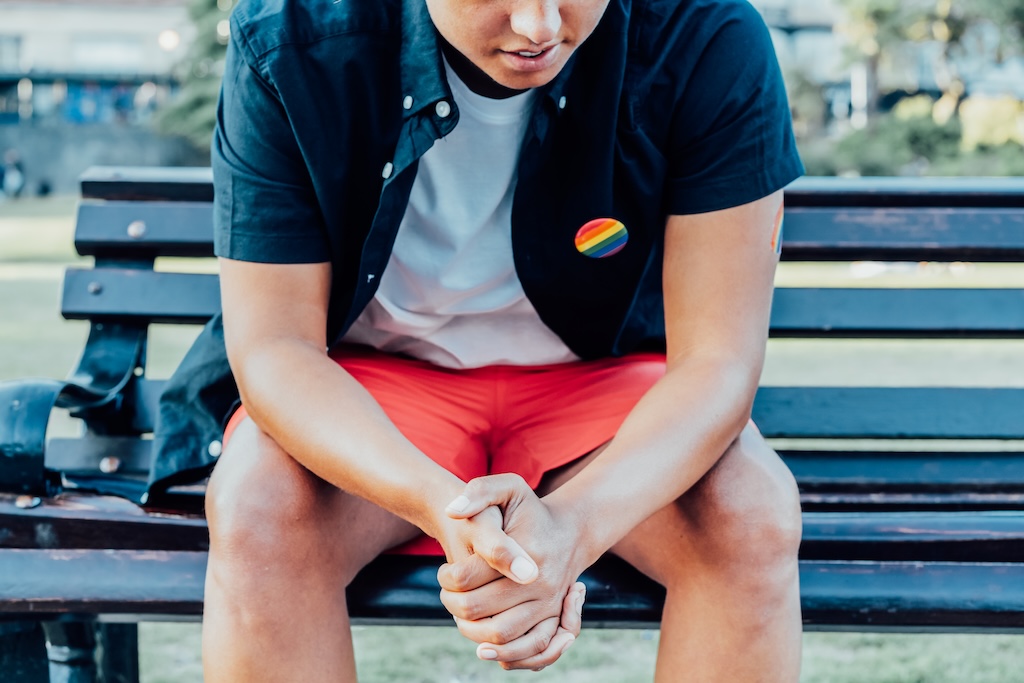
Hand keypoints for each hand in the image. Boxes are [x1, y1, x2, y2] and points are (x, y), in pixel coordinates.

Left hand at [438, 474, 589, 669]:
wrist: (570, 532)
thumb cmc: (531, 510)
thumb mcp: (509, 488)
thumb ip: (479, 491)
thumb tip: (452, 510)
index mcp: (525, 550)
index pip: (469, 575)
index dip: (446, 577)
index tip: (443, 572)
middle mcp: (541, 582)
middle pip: (479, 608)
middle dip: (452, 604)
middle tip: (446, 594)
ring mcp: (549, 603)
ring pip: (499, 633)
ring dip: (469, 630)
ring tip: (458, 615)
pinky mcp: (553, 618)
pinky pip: (527, 648)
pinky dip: (502, 652)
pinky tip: (481, 644)